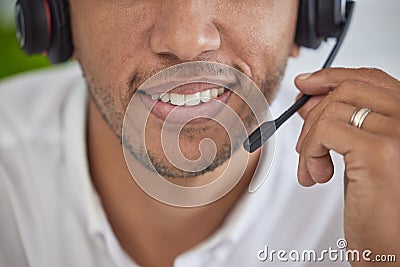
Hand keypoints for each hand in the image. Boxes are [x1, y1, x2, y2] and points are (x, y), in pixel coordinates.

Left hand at [295, 68, 399, 265]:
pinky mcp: (379, 152)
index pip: (371, 79)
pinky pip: (325, 129)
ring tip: (312, 170)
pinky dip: (310, 150)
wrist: (394, 253)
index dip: (334, 77)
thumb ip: (340, 125)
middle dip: (314, 112)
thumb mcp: (358, 159)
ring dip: (309, 141)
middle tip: (305, 144)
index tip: (306, 84)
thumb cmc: (382, 213)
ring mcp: (399, 133)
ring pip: (332, 109)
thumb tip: (310, 100)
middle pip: (350, 89)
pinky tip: (316, 176)